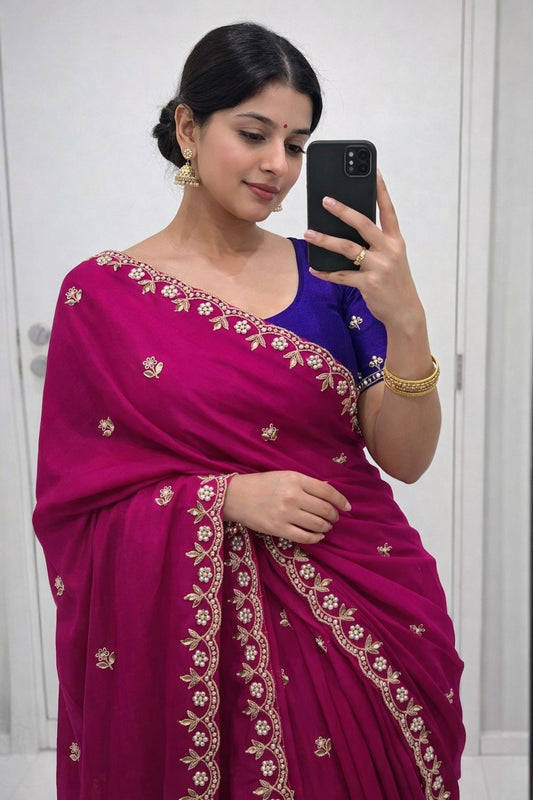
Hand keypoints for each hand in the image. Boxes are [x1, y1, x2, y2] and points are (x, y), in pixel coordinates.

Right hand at [223, 471, 350, 544]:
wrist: (236, 496)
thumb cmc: (262, 484)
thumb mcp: (285, 476)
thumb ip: (306, 484)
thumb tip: (329, 492)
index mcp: (296, 479)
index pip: (327, 491)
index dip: (341, 501)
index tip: (347, 507)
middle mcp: (293, 496)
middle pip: (325, 510)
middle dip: (334, 516)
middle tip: (334, 518)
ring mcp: (286, 514)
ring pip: (317, 525)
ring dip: (326, 527)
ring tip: (326, 526)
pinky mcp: (278, 529)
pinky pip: (305, 537)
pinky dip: (316, 538)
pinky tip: (318, 536)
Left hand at [304, 172, 424, 333]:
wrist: (405, 311)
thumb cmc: (395, 281)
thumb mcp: (392, 257)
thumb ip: (376, 242)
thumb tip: (348, 227)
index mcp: (395, 240)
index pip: (389, 210)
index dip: (381, 190)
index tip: (373, 171)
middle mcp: (389, 250)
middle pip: (363, 224)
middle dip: (343, 210)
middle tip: (325, 200)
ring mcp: (379, 267)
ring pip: (348, 248)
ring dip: (325, 240)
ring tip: (309, 233)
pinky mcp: (369, 284)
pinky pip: (341, 275)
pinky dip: (325, 272)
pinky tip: (314, 267)